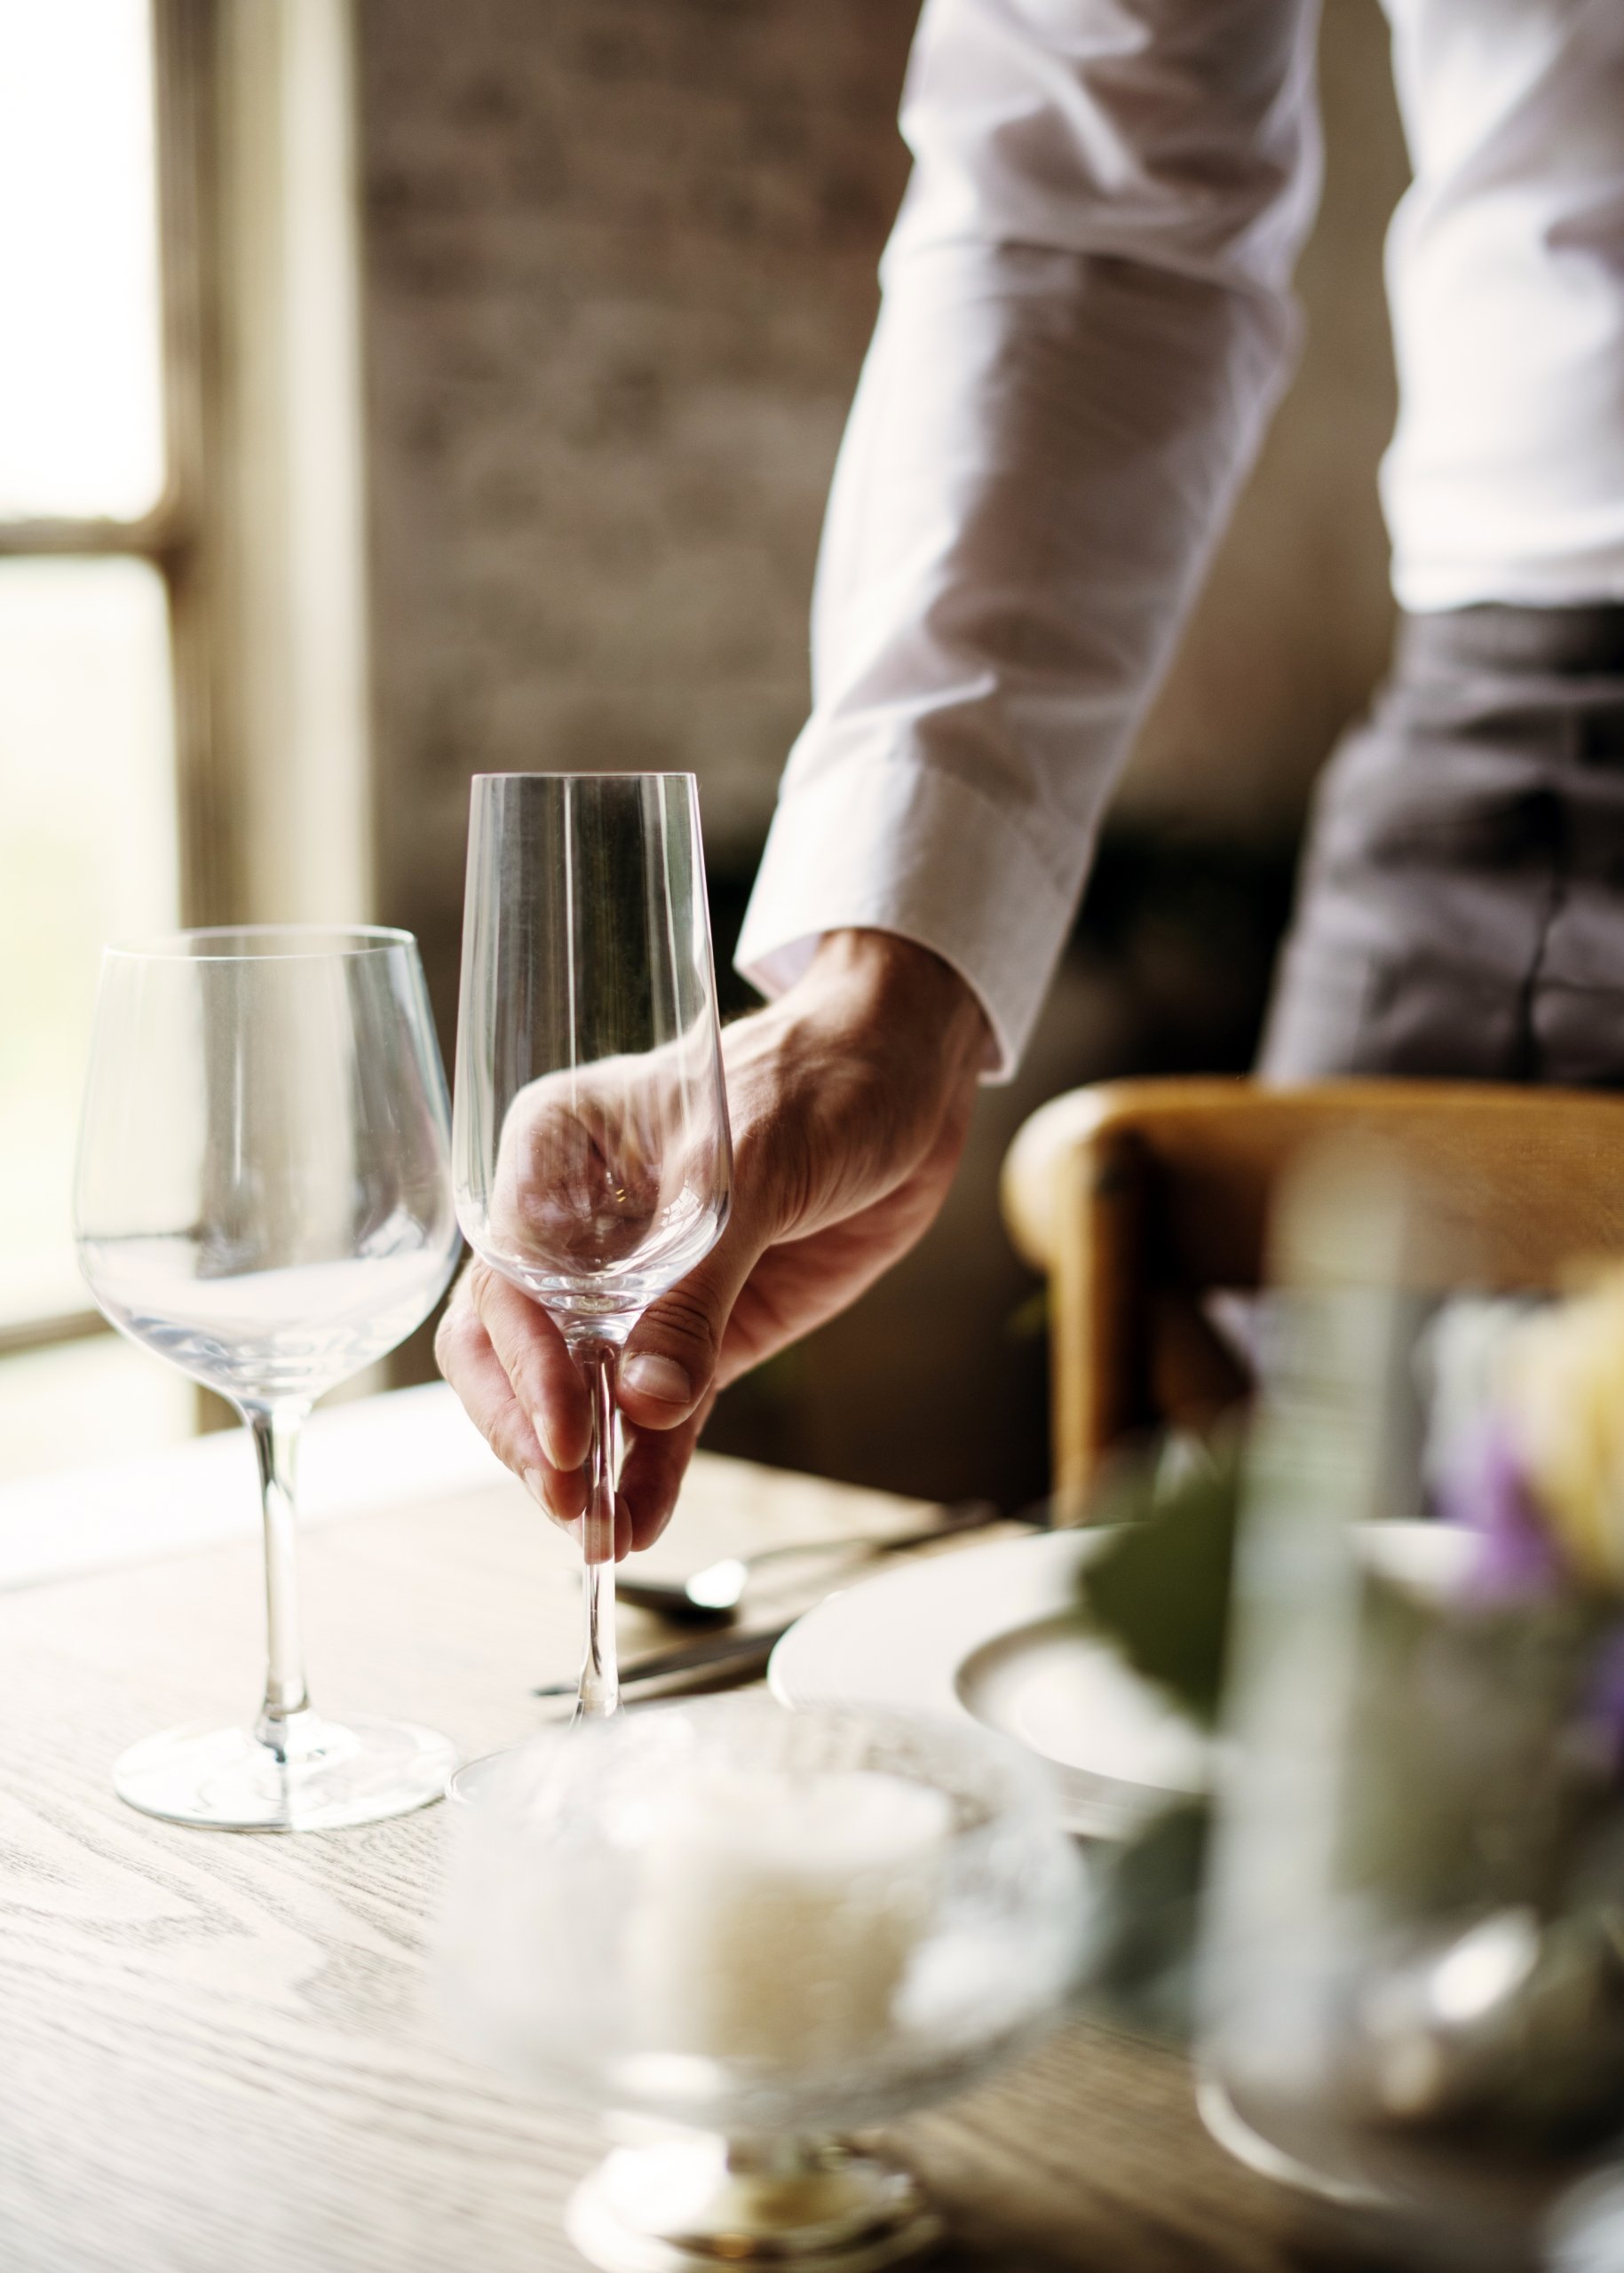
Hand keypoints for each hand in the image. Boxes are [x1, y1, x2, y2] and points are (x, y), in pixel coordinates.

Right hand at [435, 929, 990, 1554]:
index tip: (567, 1434)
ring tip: (603, 1541)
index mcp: (553, 1160)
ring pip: (579, 1397)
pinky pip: (658, 1414)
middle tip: (572, 1501)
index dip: (522, 1367)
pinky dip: (648, 1468)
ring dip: (588, 1471)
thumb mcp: (755, 1168)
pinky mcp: (699, 1333)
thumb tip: (647, 1403)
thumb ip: (698, 1285)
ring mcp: (634, 1291)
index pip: (504, 1281)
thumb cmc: (818, 1079)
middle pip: (513, 1351)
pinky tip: (641, 1523)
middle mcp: (576, 1233)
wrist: (906, 1077)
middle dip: (535, 1432)